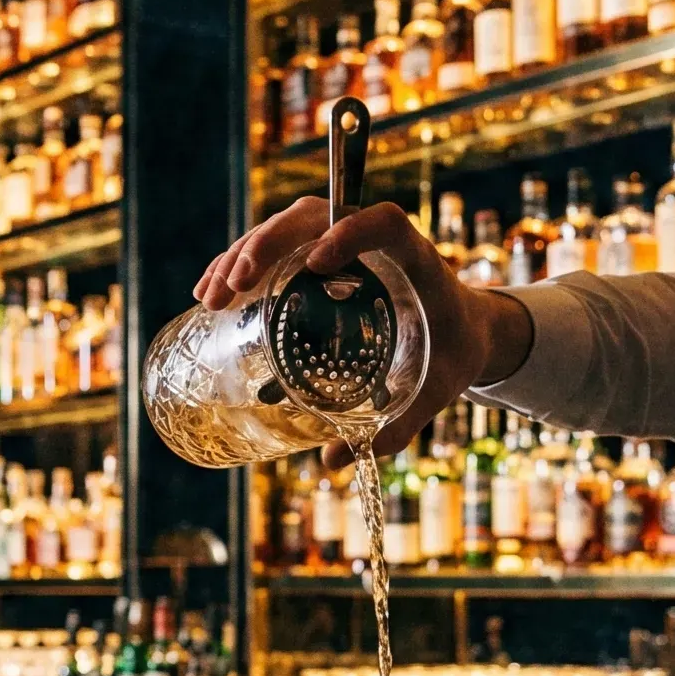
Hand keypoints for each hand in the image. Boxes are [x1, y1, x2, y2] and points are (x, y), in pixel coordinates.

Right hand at [189, 197, 535, 463]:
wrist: (465, 330)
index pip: (384, 223)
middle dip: (266, 245)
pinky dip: (238, 264)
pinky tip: (209, 292)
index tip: (320, 263)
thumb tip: (334, 459)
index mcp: (416, 260)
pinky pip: (276, 248)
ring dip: (240, 255)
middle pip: (314, 216)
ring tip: (210, 297)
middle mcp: (374, 242)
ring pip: (286, 228)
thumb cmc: (454, 353)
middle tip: (234, 289)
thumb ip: (398, 424)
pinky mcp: (321, 257)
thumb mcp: (436, 388)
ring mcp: (343, 243)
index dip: (352, 231)